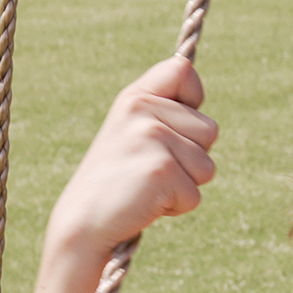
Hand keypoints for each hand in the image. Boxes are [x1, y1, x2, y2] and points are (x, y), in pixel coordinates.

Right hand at [45, 56, 216, 257]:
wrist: (83, 221)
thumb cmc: (115, 180)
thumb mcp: (132, 132)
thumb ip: (163, 110)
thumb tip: (197, 93)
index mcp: (135, 97)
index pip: (183, 71)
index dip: (192, 98)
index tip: (172, 127)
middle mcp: (143, 110)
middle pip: (210, 130)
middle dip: (190, 158)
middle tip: (150, 169)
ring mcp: (152, 138)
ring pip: (207, 166)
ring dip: (184, 184)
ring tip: (148, 186)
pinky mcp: (162, 170)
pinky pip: (195, 194)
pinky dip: (176, 207)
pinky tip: (145, 202)